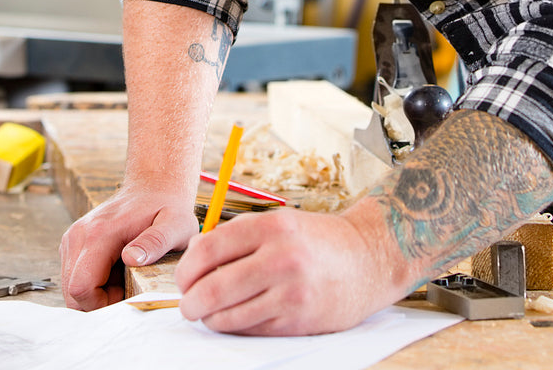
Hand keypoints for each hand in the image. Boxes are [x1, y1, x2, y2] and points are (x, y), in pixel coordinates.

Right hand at [59, 185, 199, 309]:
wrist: (153, 186)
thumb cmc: (166, 208)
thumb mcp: (175, 225)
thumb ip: (156, 242)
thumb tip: (131, 258)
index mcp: (99, 234)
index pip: (81, 288)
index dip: (103, 304)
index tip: (128, 294)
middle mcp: (78, 236)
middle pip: (72, 293)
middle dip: (98, 303)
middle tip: (128, 289)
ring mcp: (73, 239)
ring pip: (71, 288)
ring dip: (96, 294)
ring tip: (124, 278)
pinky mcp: (73, 243)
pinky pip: (74, 277)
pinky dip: (93, 284)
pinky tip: (116, 272)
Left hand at [175, 207, 409, 334]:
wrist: (370, 259)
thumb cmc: (318, 241)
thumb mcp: (280, 223)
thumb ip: (238, 237)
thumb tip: (194, 259)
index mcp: (271, 228)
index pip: (209, 250)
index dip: (186, 269)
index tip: (183, 279)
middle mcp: (281, 258)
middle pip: (213, 287)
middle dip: (190, 301)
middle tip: (187, 304)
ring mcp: (290, 292)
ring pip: (229, 315)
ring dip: (209, 318)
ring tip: (207, 314)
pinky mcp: (298, 320)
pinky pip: (251, 329)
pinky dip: (234, 327)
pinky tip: (234, 320)